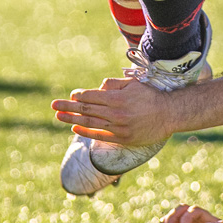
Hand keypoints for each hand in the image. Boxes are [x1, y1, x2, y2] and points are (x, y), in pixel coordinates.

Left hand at [52, 76, 174, 146]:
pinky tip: (74, 128)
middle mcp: (116, 113)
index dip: (78, 96)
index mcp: (118, 98)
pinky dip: (85, 131)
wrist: (169, 115)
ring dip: (71, 119)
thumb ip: (114, 84)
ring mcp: (118, 127)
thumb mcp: (134, 84)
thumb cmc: (151, 96)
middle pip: (86, 109)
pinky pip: (99, 135)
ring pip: (89, 122)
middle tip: (53, 105)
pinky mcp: (122, 138)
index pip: (91, 96)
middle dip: (68, 107)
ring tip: (58, 116)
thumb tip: (96, 88)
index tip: (70, 95)